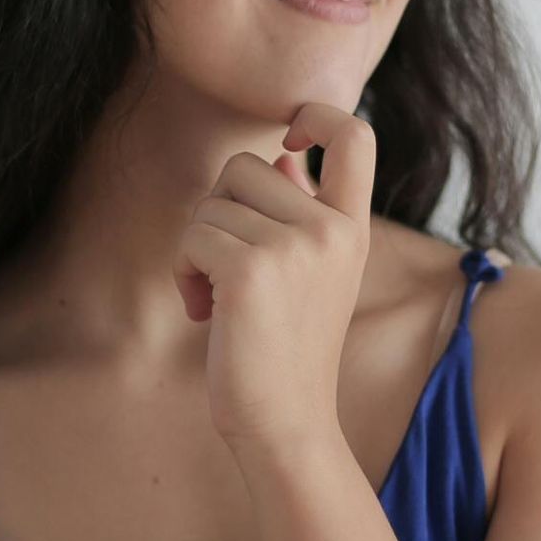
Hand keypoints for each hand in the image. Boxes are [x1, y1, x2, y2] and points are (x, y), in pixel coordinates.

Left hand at [172, 99, 376, 456]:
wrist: (285, 424)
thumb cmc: (287, 350)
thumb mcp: (312, 273)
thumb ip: (300, 210)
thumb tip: (282, 156)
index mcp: (353, 228)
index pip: (355, 135)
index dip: (317, 116)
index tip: (288, 139)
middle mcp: (332, 230)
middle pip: (248, 164)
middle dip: (221, 211)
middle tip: (229, 271)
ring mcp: (296, 247)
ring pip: (212, 202)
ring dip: (198, 247)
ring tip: (219, 298)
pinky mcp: (251, 269)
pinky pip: (194, 236)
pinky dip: (184, 271)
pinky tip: (205, 312)